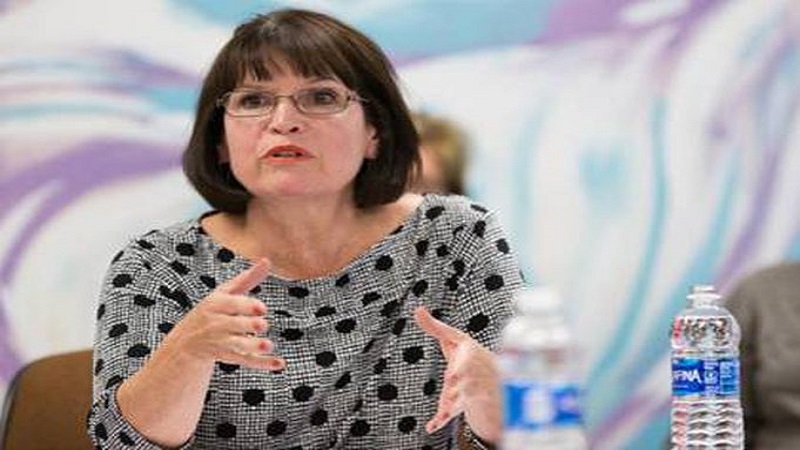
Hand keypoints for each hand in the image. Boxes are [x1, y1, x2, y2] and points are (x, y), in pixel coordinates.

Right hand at [163, 258, 284, 370]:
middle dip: (247, 325)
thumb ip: (247, 278)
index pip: (231, 304)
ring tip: (268, 346)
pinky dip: (262, 364)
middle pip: (233, 325)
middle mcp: (216, 324)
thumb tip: (266, 260)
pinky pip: (245, 361)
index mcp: (216, 304)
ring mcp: (220, 342)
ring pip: (238, 345)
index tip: (262, 308)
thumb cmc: (213, 310)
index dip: (246, 306)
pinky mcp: (227, 356)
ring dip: (253, 346)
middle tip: (263, 325)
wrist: (187, 342)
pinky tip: (279, 363)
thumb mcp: (225, 293)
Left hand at [414, 306, 501, 443]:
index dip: (458, 371)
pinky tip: (431, 426)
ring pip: (459, 400)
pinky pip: (452, 414)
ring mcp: (469, 391)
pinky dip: (441, 421)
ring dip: (451, 405)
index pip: (465, 365)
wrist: (492, 377)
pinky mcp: (462, 404)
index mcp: (470, 356)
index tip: (451, 376)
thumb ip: (434, 326)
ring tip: (443, 410)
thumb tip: (417, 309)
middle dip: (456, 388)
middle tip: (450, 387)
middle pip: (462, 384)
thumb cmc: (469, 354)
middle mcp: (472, 375)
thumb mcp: (454, 338)